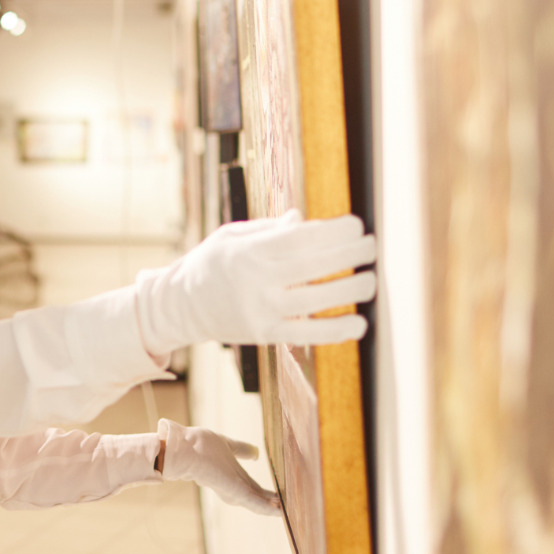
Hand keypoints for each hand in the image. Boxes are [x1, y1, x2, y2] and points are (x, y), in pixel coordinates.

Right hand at [133, 211, 375, 354]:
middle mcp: (257, 281)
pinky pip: (307, 334)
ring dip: (349, 291)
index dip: (333, 231)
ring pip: (315, 302)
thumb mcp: (233, 236)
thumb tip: (303, 219)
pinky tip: (358, 323)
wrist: (182, 305)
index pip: (299, 238)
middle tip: (372, 247)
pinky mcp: (266, 334)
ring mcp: (262, 310)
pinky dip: (336, 331)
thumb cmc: (211, 263)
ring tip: (370, 281)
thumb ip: (270, 229)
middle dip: (349, 255)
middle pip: (313, 266)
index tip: (356, 225)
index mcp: (250, 251)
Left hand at [157, 419, 281, 515]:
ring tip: (286, 512)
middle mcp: (232, 486)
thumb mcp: (227, 444)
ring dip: (271, 508)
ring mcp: (232, 489)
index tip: (280, 496)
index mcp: (232, 476)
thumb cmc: (200, 445)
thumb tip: (256, 452)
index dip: (265, 493)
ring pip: (256, 502)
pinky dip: (266, 507)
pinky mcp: (233, 489)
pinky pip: (253, 501)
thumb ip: (241, 449)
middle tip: (287, 508)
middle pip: (255, 497)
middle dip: (271, 503)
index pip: (252, 487)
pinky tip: (279, 511)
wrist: (185, 447)